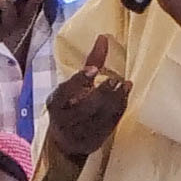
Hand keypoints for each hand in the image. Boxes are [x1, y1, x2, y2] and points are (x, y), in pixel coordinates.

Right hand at [45, 37, 130, 160]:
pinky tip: (125, 96)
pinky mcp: (93, 142)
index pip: (64, 92)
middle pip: (83, 108)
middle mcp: (63, 120)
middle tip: (115, 80)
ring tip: (124, 85)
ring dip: (114, 101)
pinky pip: (108, 125)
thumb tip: (103, 37)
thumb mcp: (75, 84)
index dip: (78, 80)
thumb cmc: (71, 105)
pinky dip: (118, 110)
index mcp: (55, 103)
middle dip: (101, 94)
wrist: (65, 142)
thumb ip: (90, 62)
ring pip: (98, 118)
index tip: (93, 69)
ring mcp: (79, 134)